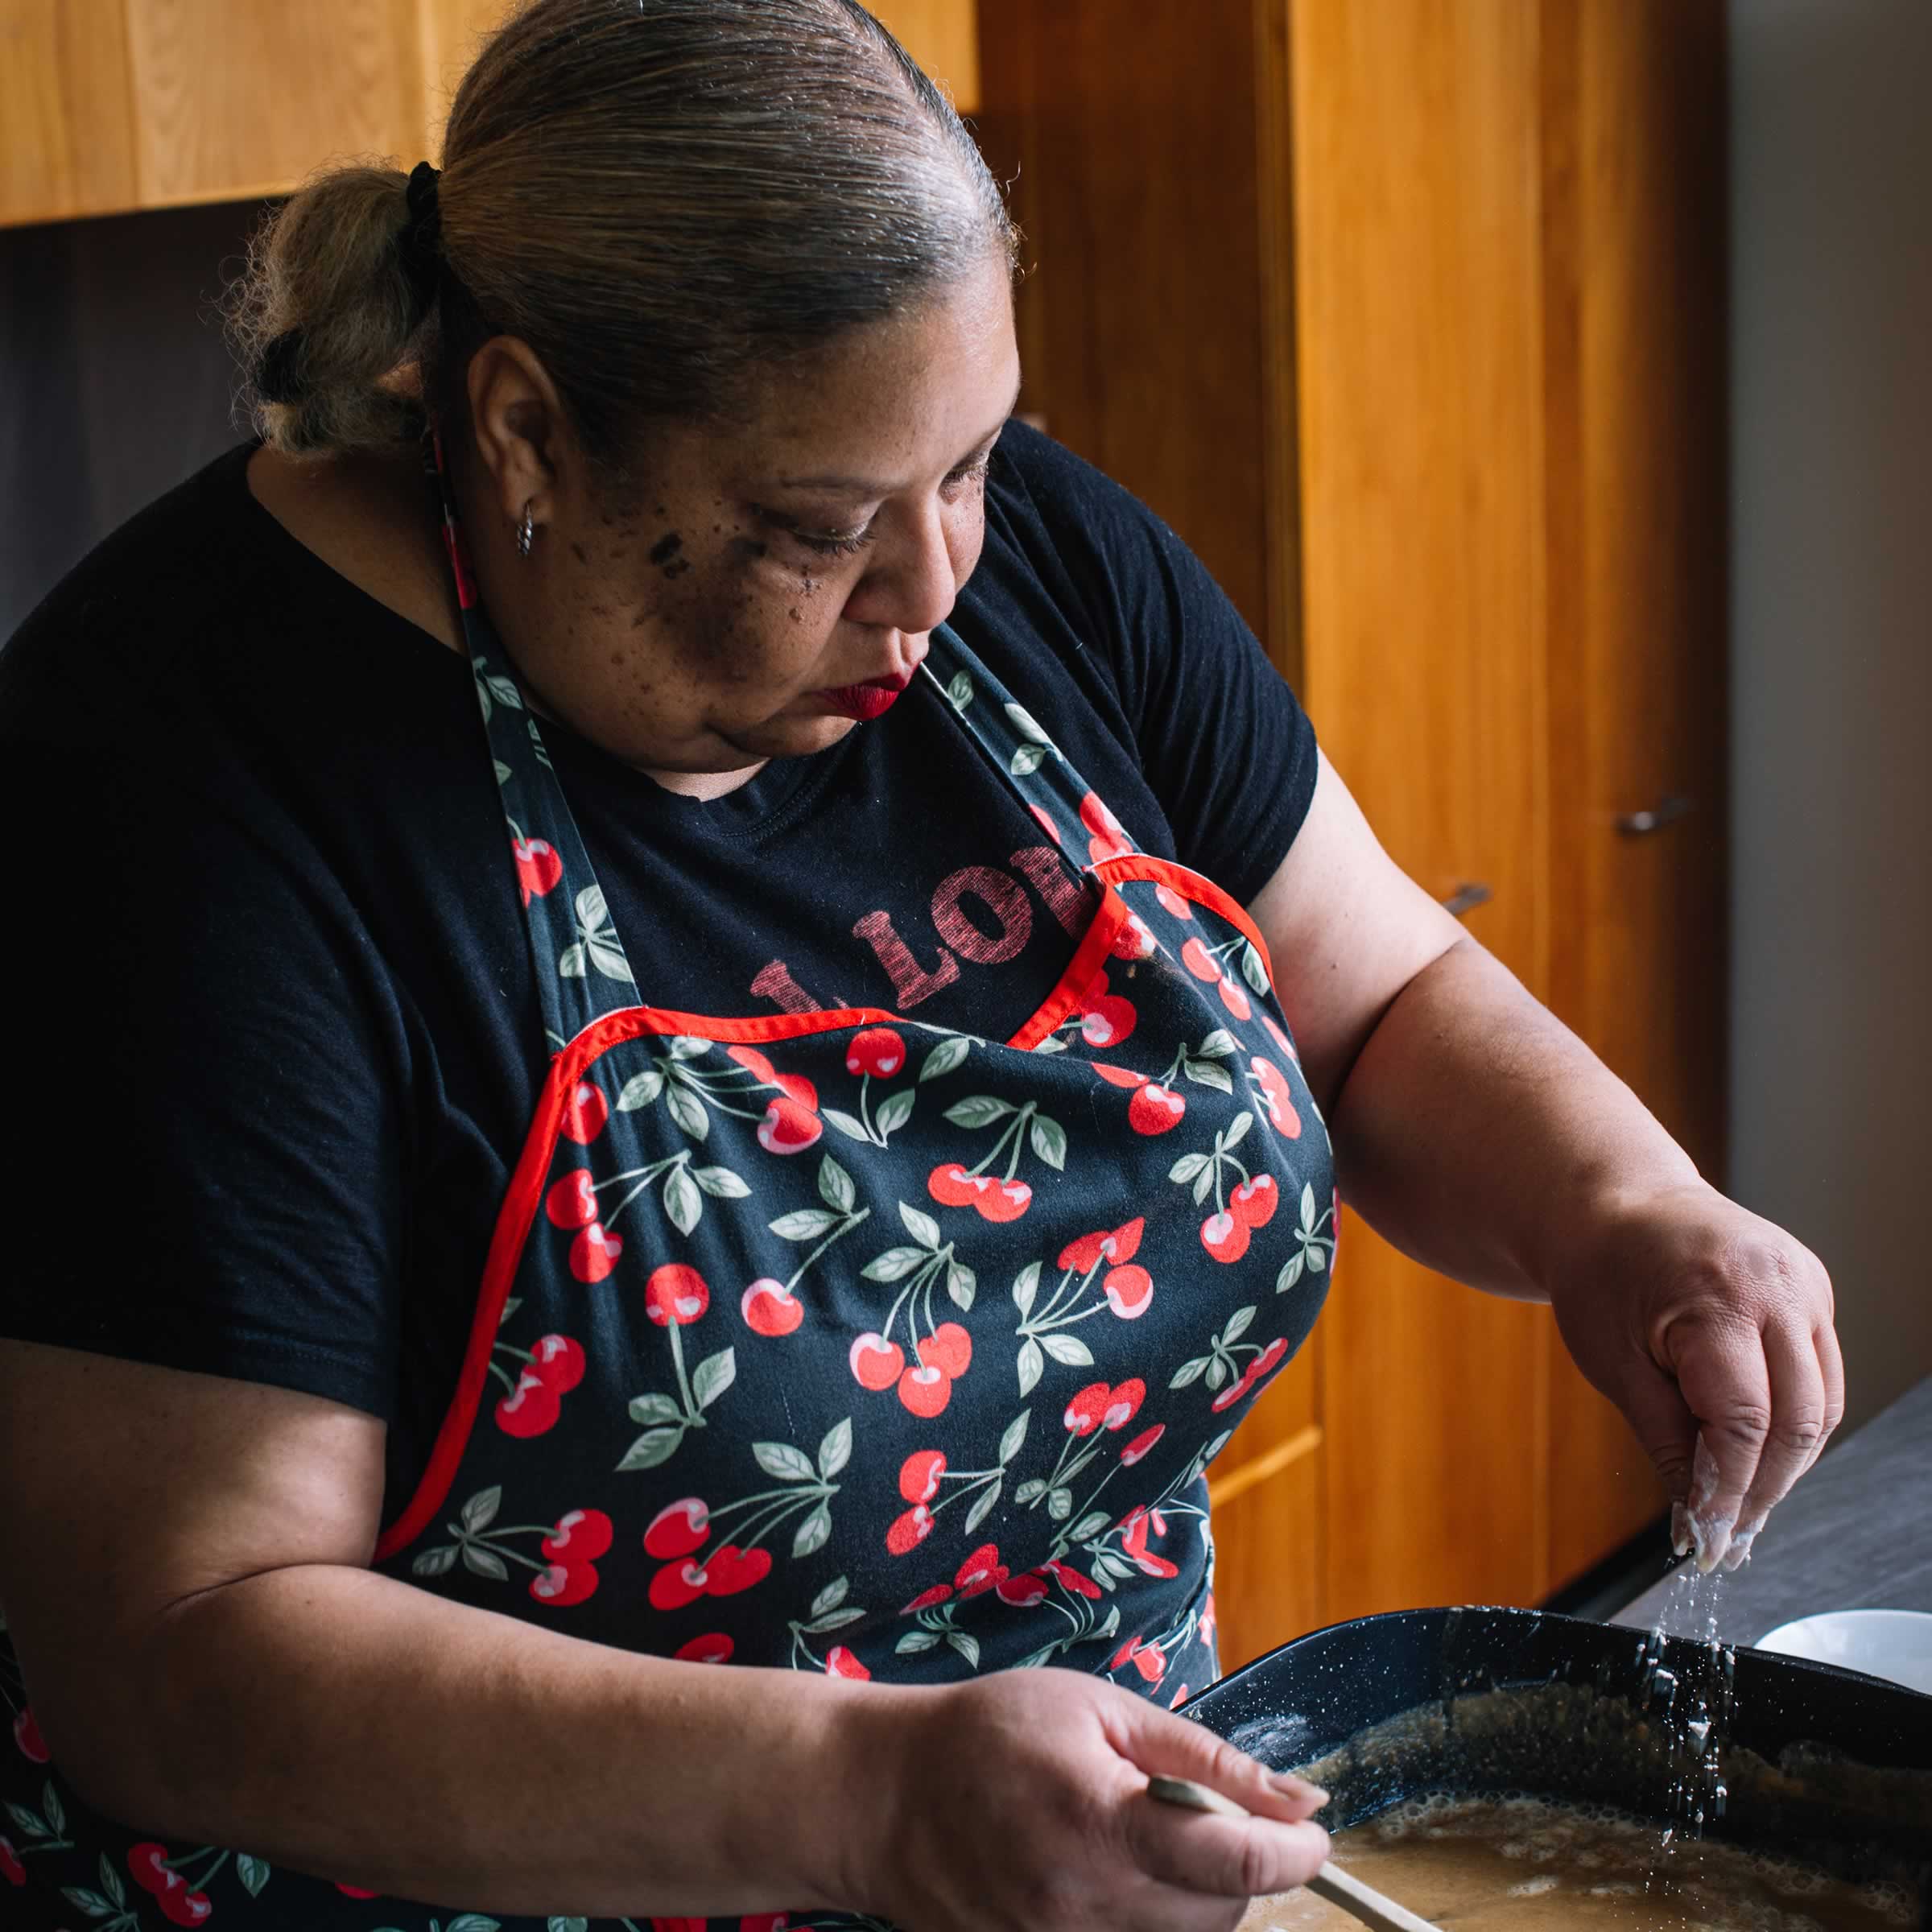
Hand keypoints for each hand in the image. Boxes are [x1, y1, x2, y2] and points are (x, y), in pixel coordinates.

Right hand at [852, 1667, 1329, 1930]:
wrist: (885, 1796)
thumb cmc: (992, 1731)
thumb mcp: (1100, 1709)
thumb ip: (1203, 1759)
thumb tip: (1299, 1799)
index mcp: (1101, 1823)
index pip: (1237, 1863)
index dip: (1295, 1851)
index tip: (1311, 1830)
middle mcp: (1085, 1907)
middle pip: (1221, 1916)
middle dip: (1243, 1869)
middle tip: (1208, 1816)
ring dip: (1198, 1901)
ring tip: (1152, 1842)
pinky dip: (1150, 1923)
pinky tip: (1119, 1879)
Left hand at [1548, 1180, 1842, 1569]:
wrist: (1613, 1202)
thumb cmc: (1600, 1275)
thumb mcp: (1613, 1363)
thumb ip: (1665, 1440)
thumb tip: (1699, 1519)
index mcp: (1719, 1298)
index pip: (1745, 1422)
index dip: (1730, 1490)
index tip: (1709, 1539)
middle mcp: (1778, 1286)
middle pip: (1798, 1421)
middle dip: (1763, 1488)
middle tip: (1727, 1534)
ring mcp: (1805, 1284)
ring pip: (1821, 1405)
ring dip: (1786, 1462)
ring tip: (1739, 1501)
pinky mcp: (1814, 1289)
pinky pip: (1820, 1374)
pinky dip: (1793, 1420)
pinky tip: (1756, 1448)